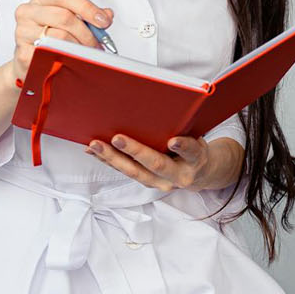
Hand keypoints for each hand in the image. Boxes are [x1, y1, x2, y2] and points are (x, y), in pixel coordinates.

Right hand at [10, 0, 112, 80]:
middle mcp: (28, 12)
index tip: (104, 21)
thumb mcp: (70, 21)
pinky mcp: (23, 53)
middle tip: (97, 43)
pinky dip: (67, 58)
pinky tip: (72, 59)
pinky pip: (52, 54)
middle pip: (64, 16)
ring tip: (86, 52)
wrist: (29, 62)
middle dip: (87, 32)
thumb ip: (89, 16)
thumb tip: (107, 15)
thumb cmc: (50, 37)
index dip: (87, 8)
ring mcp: (22, 32)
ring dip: (80, 46)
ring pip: (60, 36)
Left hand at [86, 134, 243, 192]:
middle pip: (156, 165)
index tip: (173, 142)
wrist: (199, 173)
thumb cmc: (195, 149)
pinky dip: (108, 161)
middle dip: (135, 151)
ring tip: (96, 145)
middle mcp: (179, 175)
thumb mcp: (198, 137)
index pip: (191, 152)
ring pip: (135, 172)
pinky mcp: (148, 183)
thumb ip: (184, 130)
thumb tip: (160, 110)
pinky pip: (126, 172)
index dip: (183, 146)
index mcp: (196, 159)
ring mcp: (162, 183)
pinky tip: (94, 152)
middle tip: (118, 139)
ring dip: (113, 158)